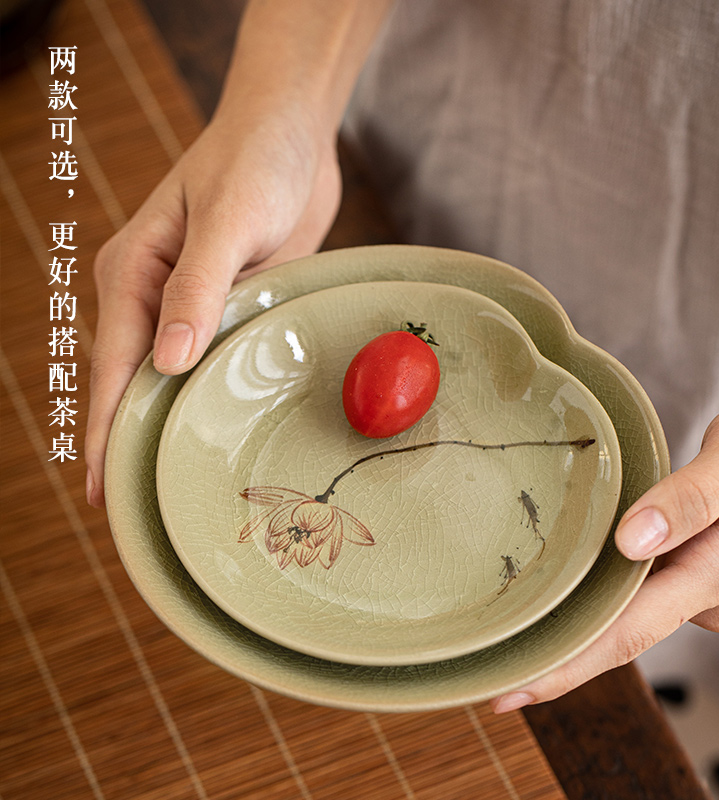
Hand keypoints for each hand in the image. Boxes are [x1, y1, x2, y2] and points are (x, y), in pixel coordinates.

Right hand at [85, 116, 340, 506]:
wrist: (295, 135)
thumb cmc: (255, 161)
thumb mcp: (226, 221)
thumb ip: (198, 288)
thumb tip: (167, 364)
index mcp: (135, 274)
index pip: (114, 367)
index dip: (105, 430)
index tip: (102, 489)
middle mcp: (158, 294)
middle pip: (137, 381)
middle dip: (132, 439)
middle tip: (136, 507)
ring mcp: (197, 302)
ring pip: (178, 375)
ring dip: (174, 421)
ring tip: (178, 481)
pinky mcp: (235, 304)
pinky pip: (220, 359)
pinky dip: (216, 393)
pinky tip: (223, 426)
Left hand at [491, 386, 718, 712]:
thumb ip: (691, 498)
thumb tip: (630, 542)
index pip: (630, 632)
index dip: (568, 666)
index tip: (511, 691)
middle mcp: (717, 595)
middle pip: (621, 634)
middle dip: (559, 655)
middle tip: (492, 665)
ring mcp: (715, 590)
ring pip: (632, 611)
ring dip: (580, 623)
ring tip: (517, 629)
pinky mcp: (710, 576)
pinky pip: (648, 593)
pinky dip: (608, 596)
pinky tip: (570, 588)